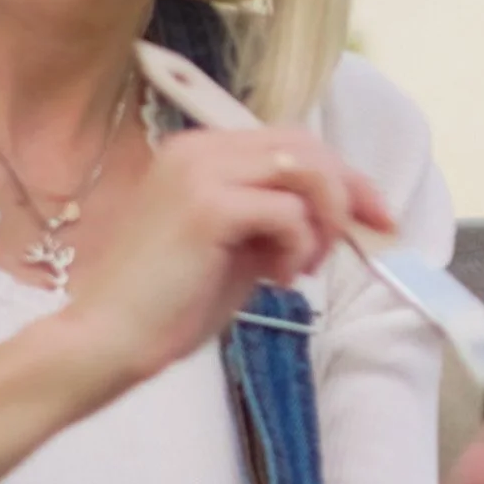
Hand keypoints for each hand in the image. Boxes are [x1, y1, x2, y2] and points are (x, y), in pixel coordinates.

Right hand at [53, 124, 393, 395]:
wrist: (106, 340)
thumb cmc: (168, 305)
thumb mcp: (235, 249)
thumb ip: (275, 220)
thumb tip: (334, 216)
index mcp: (197, 152)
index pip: (290, 143)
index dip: (343, 175)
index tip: (377, 214)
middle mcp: (197, 149)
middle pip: (304, 145)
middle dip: (349, 190)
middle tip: (368, 234)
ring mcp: (199, 172)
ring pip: (304, 169)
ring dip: (324, 220)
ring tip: (303, 266)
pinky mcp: (207, 207)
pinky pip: (287, 211)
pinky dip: (299, 247)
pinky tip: (278, 279)